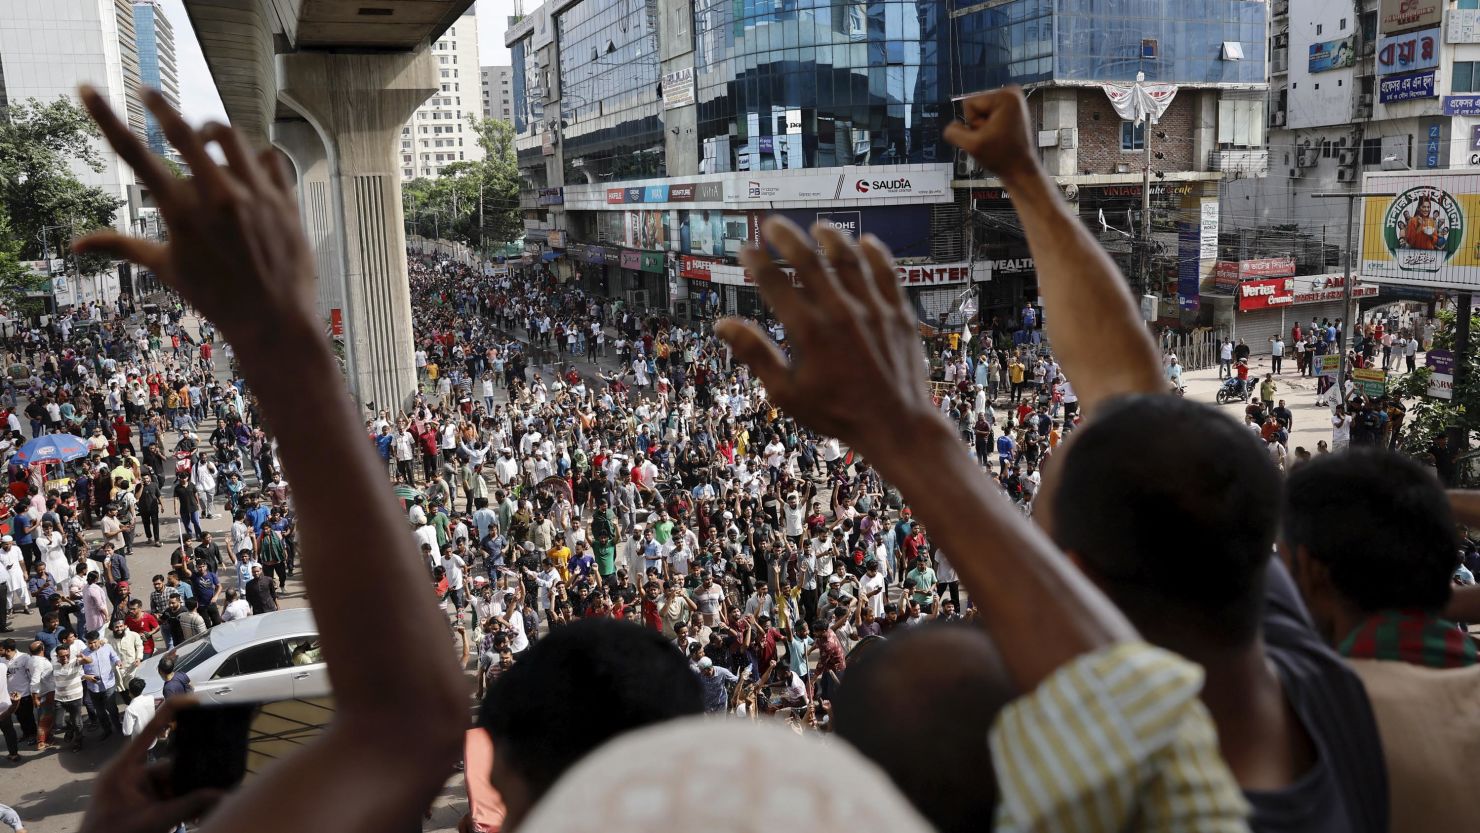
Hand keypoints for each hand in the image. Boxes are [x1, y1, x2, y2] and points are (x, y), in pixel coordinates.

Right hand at [72, 87, 316, 354]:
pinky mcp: (285, 200)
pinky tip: (248, 167)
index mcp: (181, 212)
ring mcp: (254, 196)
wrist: (274, 321)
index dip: (105, 117)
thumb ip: (122, 246)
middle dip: (159, 105)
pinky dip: (256, 156)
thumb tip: (76, 244)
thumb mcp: (167, 269)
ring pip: (231, 136)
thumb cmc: (216, 297)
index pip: (133, 154)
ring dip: (212, 132)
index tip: (88, 90)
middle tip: (149, 93)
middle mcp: (218, 198)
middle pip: (182, 131)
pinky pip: (270, 158)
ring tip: (205, 140)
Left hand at [80, 696, 223, 832]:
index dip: (172, 712)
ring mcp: (135, 790)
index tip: (195, 700)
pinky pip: (167, 798)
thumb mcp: (154, 822)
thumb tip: (223, 794)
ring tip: (205, 808)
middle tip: (215, 786)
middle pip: (170, 765)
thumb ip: (189, 806)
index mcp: (123, 769)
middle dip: (192, 777)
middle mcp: (130, 775)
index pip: (150, 731)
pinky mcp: (140, 804)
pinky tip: (196, 816)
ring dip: (189, 796)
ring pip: (172, 783)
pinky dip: (182, 806)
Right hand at [715, 219, 943, 466]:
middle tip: (773, 224)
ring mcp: (873, 310)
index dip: (756, 260)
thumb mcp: (787, 393)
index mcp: (809, 331)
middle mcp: (841, 313)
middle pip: (809, 260)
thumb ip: (756, 354)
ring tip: (818, 228)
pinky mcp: (899, 314)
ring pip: (850, 259)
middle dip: (787, 237)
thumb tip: (722, 325)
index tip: (747, 248)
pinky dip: (875, 254)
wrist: (897, 426)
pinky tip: (866, 243)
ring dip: (831, 238)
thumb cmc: (838, 413)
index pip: (774, 282)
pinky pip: (887, 273)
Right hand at [943, 87, 1040, 185]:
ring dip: (984, 127)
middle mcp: (1011, 92)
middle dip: (978, 124)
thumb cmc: (1002, 157)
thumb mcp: (971, 146)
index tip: (989, 135)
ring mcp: (1013, 99)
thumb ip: (953, 133)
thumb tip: (951, 126)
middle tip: (994, 138)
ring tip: (998, 137)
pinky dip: (989, 126)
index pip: (968, 104)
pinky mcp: (1012, 108)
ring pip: (980, 110)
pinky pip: (987, 113)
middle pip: (974, 105)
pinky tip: (1000, 135)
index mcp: (1005, 96)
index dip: (973, 123)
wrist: (1020, 169)